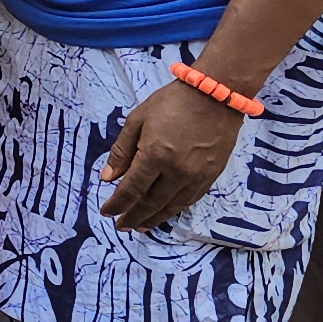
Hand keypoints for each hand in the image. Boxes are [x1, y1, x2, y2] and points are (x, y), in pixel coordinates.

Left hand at [98, 77, 242, 232]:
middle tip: (121, 227)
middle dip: (134, 216)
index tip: (106, 212)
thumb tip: (107, 178)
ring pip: (172, 206)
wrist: (216, 94)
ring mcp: (198, 175)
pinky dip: (175, 209)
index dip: (117, 204)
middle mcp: (177, 170)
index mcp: (155, 154)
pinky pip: (191, 199)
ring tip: (140, 226)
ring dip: (154, 219)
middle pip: (152, 202)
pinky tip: (166, 212)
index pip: (132, 189)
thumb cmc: (173, 102)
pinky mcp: (212, 175)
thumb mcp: (138, 119)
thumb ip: (122, 150)